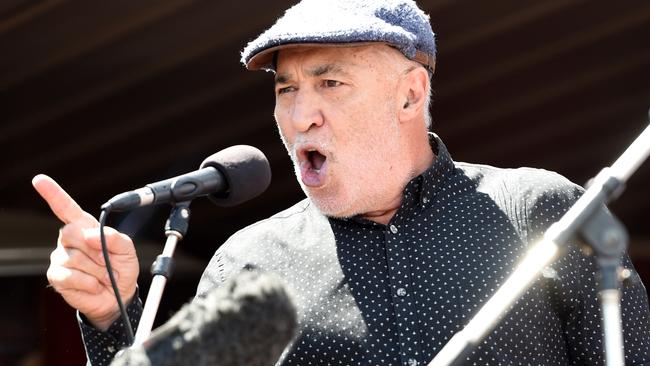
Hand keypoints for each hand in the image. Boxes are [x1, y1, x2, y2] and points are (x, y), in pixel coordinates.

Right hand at [32, 174, 138, 330]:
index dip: (53, 194)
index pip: (66, 208)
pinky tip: (94, 285)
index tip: (39, 180)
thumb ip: (115, 237)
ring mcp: (61, 257)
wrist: (118, 295)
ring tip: (102, 275)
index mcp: (85, 227)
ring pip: (75, 257)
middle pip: (72, 232)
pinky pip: (71, 275)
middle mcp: (69, 240)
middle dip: (95, 248)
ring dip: (96, 269)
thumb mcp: (127, 250)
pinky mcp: (57, 276)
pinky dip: (88, 282)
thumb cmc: (121, 268)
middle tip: (106, 260)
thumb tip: (91, 235)